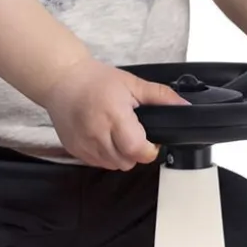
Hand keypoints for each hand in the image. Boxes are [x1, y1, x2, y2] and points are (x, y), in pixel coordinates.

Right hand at [43, 60, 188, 168]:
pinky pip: (97, 163)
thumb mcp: (132, 83)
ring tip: (117, 134)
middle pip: (127, 162)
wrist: (62, 80)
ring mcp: (84, 144)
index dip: (150, 149)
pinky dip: (105, 155)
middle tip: (133, 133)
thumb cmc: (95, 80)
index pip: (138, 150)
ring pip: (113, 166)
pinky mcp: (74, 149)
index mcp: (115, 116)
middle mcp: (97, 133)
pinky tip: (103, 137)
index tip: (151, 139)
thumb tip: (184, 106)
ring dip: (120, 155)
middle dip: (136, 152)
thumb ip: (160, 96)